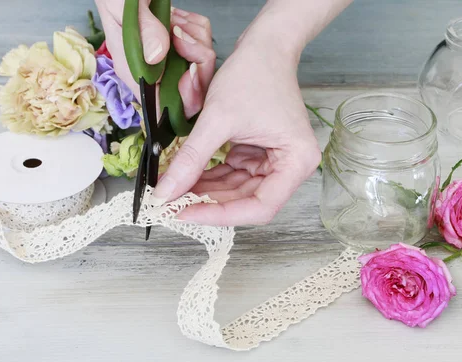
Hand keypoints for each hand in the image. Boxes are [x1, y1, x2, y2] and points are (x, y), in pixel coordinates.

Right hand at [95, 0, 215, 116]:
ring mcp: (165, 57)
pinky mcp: (175, 44)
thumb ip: (141, 29)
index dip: (182, 99)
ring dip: (197, 42)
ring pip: (199, 66)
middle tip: (186, 39)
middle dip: (198, 67)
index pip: (162, 105)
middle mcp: (151, 69)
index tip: (190, 73)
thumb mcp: (123, 6)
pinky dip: (196, 30)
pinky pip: (200, 45)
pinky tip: (180, 18)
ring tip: (176, 22)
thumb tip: (157, 56)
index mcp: (133, 70)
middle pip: (188, 90)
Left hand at [152, 33, 320, 225]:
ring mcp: (275, 161)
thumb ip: (191, 159)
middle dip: (208, 203)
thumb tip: (165, 192)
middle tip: (171, 204)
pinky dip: (210, 177)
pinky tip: (186, 178)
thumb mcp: (218, 119)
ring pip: (236, 191)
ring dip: (206, 192)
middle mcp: (291, 167)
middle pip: (247, 201)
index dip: (221, 215)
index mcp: (296, 162)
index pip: (260, 207)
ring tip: (174, 192)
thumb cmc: (254, 74)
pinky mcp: (260, 154)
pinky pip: (233, 175)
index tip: (185, 213)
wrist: (264, 46)